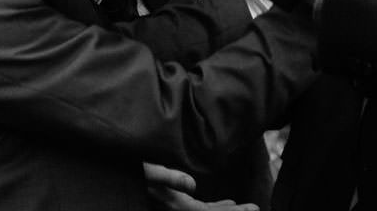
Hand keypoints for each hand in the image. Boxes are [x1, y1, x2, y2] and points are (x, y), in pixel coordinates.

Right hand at [142, 163, 257, 210]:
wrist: (120, 171)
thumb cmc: (133, 170)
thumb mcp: (149, 171)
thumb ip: (168, 177)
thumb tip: (193, 185)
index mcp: (176, 205)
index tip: (252, 210)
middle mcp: (178, 209)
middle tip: (256, 209)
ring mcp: (178, 207)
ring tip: (247, 208)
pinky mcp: (176, 202)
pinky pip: (200, 210)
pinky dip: (216, 208)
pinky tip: (228, 204)